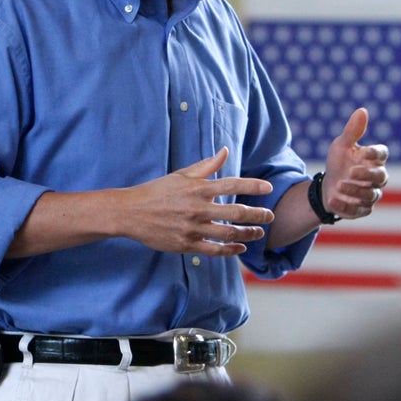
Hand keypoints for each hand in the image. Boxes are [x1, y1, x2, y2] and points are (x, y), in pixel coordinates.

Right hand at [120, 147, 274, 256]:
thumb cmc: (157, 191)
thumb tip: (225, 151)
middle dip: (258, 214)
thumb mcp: (181, 175)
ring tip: (259, 232)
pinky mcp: (186, 245)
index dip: (253, 185)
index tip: (268, 188)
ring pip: (228, 233)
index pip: (232, 184)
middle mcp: (198, 208)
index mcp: (198, 188)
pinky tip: (241, 247)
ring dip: (248, 233)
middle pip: (236, 212)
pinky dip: (230, 250)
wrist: (131, 212)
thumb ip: (206, 165)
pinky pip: (214, 250)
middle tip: (270, 216)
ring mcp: (192, 228)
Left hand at [321, 107, 389, 220]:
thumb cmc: (339, 163)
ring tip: (339, 185)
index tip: (365, 152)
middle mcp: (376, 178)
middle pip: (382, 177)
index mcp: (373, 160)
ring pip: (371, 195)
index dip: (376, 153)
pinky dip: (346, 206)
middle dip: (367, 175)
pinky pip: (359, 211)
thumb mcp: (342, 145)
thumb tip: (362, 110)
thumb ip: (352, 131)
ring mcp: (371, 195)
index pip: (382, 155)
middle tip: (351, 172)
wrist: (328, 187)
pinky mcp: (362, 210)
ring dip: (355, 191)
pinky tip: (333, 199)